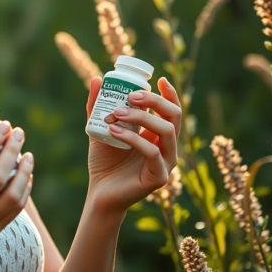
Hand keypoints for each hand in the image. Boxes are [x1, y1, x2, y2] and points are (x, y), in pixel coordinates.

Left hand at [85, 76, 180, 213]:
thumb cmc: (104, 161)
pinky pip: (153, 152)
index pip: (172, 109)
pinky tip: (114, 132)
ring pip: (166, 131)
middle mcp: (167, 146)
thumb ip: (98, 106)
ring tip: (116, 113)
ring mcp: (166, 162)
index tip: (158, 78)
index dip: (169, 93)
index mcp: (157, 134)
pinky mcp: (159, 177)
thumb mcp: (100, 128)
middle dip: (154, 100)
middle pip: (173, 115)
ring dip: (142, 117)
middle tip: (131, 95)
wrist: (100, 192)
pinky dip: (133, 139)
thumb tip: (97, 79)